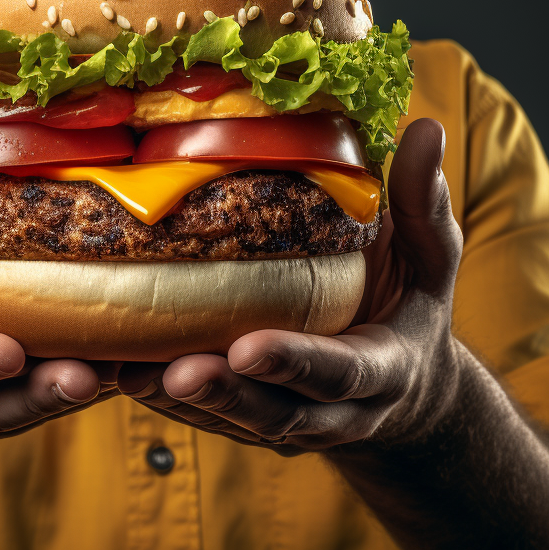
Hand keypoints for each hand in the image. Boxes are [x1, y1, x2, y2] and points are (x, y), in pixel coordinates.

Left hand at [117, 118, 463, 451]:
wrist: (405, 385)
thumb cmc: (409, 302)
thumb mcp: (430, 256)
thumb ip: (422, 202)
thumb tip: (427, 127)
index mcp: (382, 369)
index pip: (341, 372)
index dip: (296, 363)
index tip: (248, 347)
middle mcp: (335, 410)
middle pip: (278, 415)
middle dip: (228, 396)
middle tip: (178, 373)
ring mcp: (290, 422)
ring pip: (233, 422)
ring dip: (182, 404)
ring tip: (128, 374)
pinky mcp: (252, 419)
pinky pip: (206, 417)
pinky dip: (163, 400)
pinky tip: (118, 372)